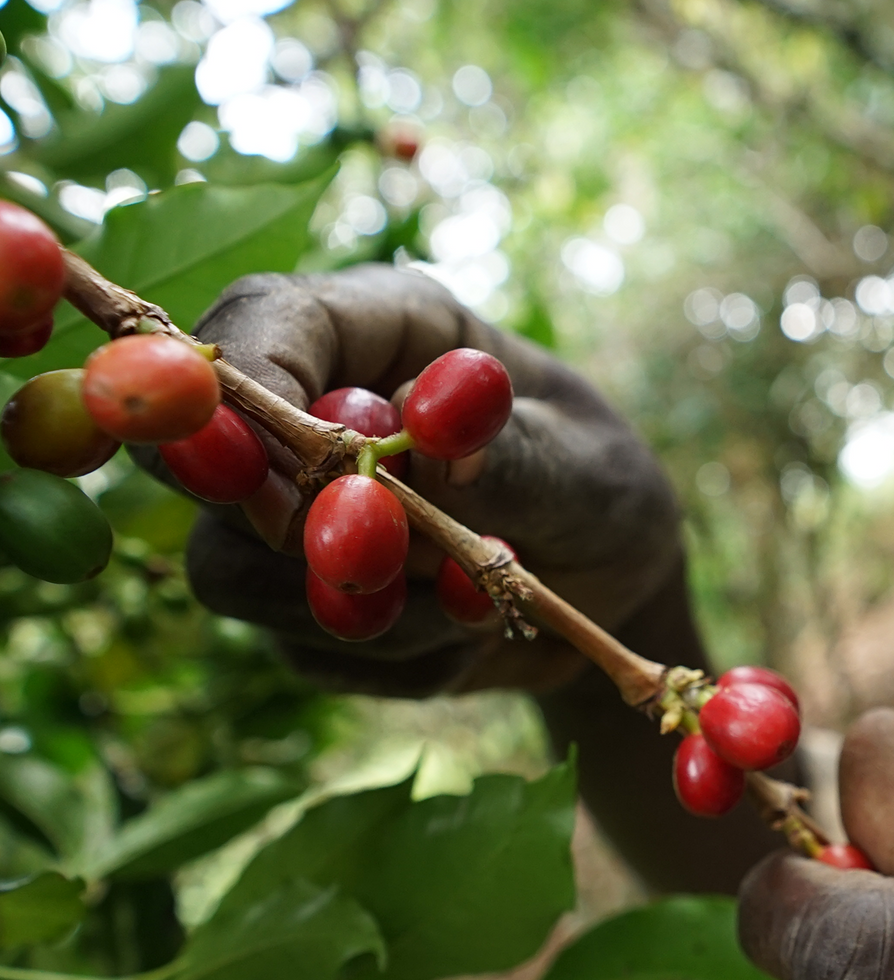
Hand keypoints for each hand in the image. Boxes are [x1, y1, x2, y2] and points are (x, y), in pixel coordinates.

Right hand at [159, 265, 681, 695]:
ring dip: (364, 607)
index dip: (249, 395)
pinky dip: (395, 657)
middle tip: (379, 563)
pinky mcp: (300, 603)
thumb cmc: (602, 495)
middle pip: (197, 454)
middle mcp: (316, 413)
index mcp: (380, 333)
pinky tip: (465, 632)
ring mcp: (294, 514)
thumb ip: (512, 456)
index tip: (297, 477)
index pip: (263, 323)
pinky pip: (300, 647)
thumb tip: (433, 449)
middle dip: (275, 523)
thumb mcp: (585, 470)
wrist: (610, 597)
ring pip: (232, 569)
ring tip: (478, 600)